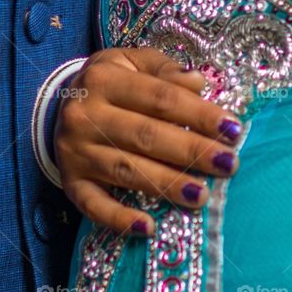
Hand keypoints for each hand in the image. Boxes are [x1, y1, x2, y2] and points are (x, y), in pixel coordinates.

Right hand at [54, 48, 243, 234]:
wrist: (59, 106)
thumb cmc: (113, 85)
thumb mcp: (134, 63)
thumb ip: (166, 70)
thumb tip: (198, 83)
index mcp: (104, 79)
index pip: (160, 98)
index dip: (199, 115)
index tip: (232, 130)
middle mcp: (84, 115)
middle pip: (146, 136)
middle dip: (192, 151)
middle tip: (228, 165)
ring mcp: (75, 151)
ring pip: (126, 171)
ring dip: (167, 185)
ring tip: (202, 196)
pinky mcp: (71, 182)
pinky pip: (93, 205)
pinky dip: (119, 219)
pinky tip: (148, 229)